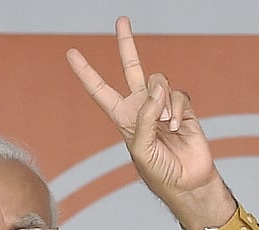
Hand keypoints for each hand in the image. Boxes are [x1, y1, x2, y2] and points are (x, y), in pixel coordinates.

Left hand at [66, 16, 235, 229]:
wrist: (187, 181)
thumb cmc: (159, 171)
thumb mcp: (140, 148)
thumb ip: (145, 117)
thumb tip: (157, 89)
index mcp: (122, 117)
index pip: (99, 90)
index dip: (85, 72)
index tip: (71, 53)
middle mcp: (140, 106)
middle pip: (131, 67)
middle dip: (126, 43)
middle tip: (121, 20)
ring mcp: (162, 105)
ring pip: (159, 81)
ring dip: (163, 101)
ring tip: (167, 124)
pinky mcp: (183, 107)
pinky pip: (179, 95)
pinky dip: (178, 109)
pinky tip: (178, 125)